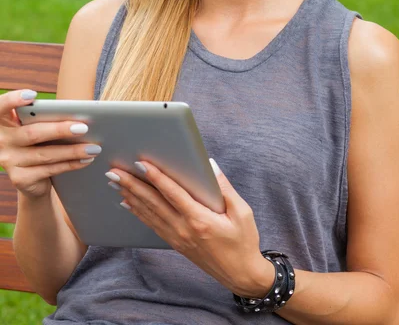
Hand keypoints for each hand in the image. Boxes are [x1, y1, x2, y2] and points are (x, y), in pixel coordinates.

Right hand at [0, 90, 101, 198]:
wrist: (32, 179)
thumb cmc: (39, 143)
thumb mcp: (38, 127)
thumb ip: (46, 119)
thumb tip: (78, 116)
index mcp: (4, 121)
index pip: (1, 106)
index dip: (13, 100)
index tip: (33, 95)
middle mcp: (1, 140)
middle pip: (32, 133)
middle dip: (60, 130)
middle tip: (83, 128)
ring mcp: (8, 161)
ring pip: (45, 154)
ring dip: (72, 150)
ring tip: (93, 148)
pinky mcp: (19, 178)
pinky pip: (49, 170)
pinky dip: (70, 164)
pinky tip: (85, 160)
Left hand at [105, 159, 274, 296]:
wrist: (241, 275)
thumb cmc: (243, 242)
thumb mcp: (242, 213)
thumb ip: (224, 188)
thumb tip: (210, 165)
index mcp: (200, 220)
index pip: (173, 194)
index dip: (156, 177)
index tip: (141, 163)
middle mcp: (184, 229)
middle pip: (153, 203)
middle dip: (132, 185)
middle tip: (114, 171)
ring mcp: (178, 238)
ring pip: (149, 213)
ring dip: (131, 196)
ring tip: (115, 182)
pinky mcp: (176, 243)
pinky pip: (153, 225)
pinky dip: (139, 213)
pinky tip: (128, 203)